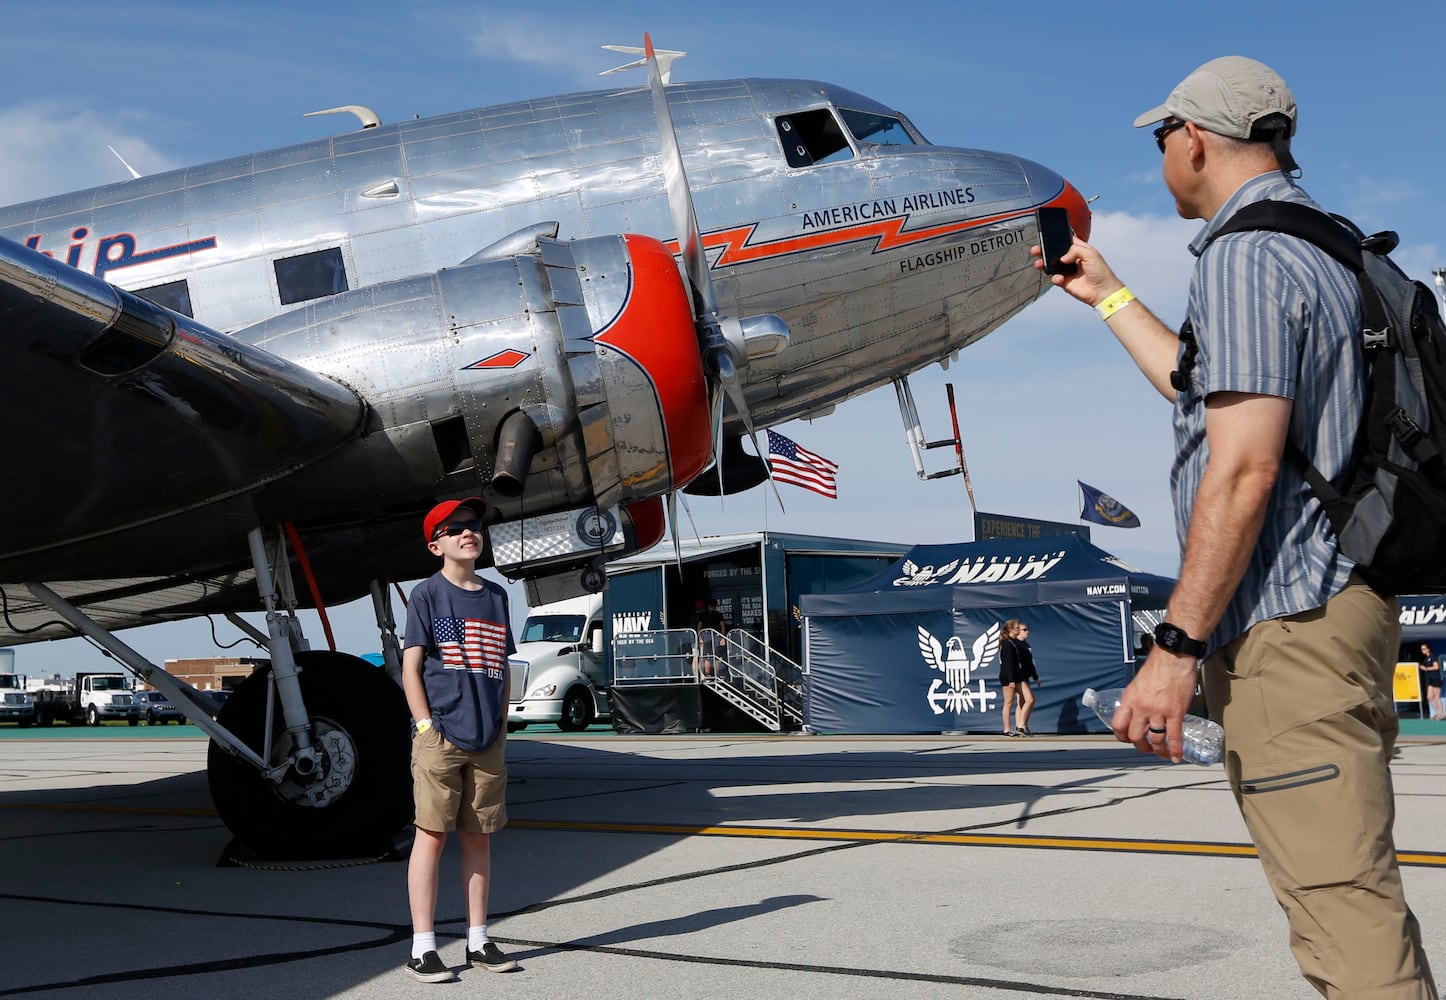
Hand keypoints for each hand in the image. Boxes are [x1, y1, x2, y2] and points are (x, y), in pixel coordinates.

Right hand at [1030, 236, 1125, 311]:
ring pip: (1052, 265)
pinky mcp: (1065, 282)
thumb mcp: (1091, 254)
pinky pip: (1055, 278)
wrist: (1102, 291)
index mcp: (1080, 250)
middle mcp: (1072, 259)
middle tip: (1036, 249)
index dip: (1057, 239)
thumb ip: (1075, 250)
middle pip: (1055, 253)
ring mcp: (1068, 271)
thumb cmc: (1101, 272)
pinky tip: (1059, 278)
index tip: (1047, 236)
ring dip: (1044, 264)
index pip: (1066, 241)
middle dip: (1045, 251)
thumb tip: (1062, 258)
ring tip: (1038, 263)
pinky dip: (1055, 278)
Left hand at [1109, 647, 1200, 762]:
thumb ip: (1137, 698)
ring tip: (1160, 753)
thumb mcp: (1138, 682)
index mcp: (1130, 699)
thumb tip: (1138, 708)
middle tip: (1145, 748)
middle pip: (1134, 736)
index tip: (1126, 739)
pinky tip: (1175, 756)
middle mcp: (1141, 708)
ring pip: (1154, 740)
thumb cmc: (1158, 665)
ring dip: (1157, 750)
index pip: (1118, 725)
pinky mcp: (1175, 713)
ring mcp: (1158, 712)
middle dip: (1139, 746)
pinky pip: (1173, 736)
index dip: (1121, 736)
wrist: (1174, 657)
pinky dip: (1174, 750)